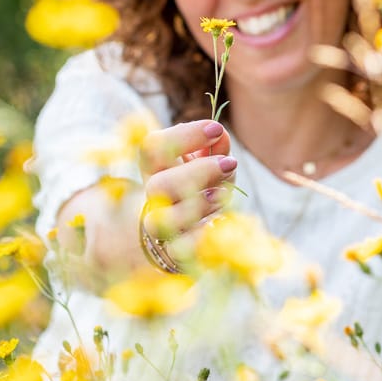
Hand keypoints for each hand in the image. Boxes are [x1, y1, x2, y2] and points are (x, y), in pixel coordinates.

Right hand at [139, 119, 235, 261]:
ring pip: (165, 220)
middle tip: (229, 163)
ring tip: (224, 193)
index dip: (183, 136)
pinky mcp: (174, 252)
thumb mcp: (210, 164)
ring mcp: (162, 227)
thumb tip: (221, 137)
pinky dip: (201, 236)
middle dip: (197, 173)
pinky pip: (181, 249)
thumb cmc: (201, 187)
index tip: (216, 128)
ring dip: (200, 205)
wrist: (186, 230)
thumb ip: (214, 148)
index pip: (152, 147)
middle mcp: (153, 198)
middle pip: (158, 186)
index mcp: (155, 169)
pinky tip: (217, 223)